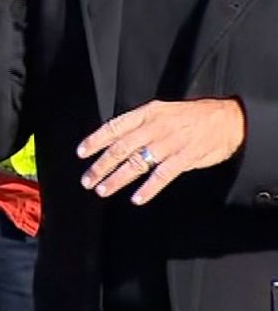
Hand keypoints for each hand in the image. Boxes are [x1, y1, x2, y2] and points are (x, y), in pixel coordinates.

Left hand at [77, 98, 245, 204]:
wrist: (228, 119)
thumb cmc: (193, 116)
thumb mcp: (163, 111)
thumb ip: (141, 125)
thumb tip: (117, 141)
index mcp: (147, 114)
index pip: (114, 127)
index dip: (96, 140)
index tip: (81, 153)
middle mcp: (155, 128)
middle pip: (120, 148)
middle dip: (101, 165)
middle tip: (87, 179)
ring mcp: (169, 143)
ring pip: (136, 163)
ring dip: (117, 178)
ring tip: (103, 190)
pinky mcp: (185, 158)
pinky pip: (162, 175)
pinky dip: (148, 189)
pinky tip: (136, 198)